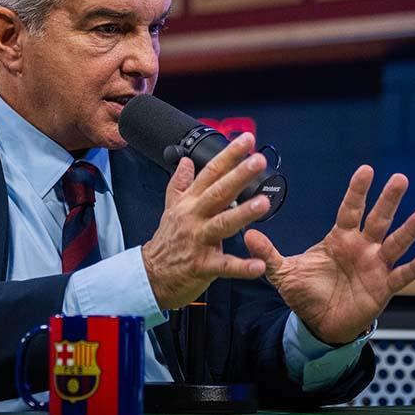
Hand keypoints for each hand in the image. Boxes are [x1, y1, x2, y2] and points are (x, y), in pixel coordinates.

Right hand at [141, 133, 270, 309]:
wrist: (152, 274)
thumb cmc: (167, 240)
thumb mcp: (170, 207)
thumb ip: (180, 183)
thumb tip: (186, 161)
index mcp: (190, 202)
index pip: (210, 172)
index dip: (229, 155)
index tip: (246, 140)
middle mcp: (194, 217)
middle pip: (218, 192)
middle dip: (238, 176)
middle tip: (257, 161)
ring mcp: (198, 241)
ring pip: (222, 224)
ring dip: (242, 214)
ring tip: (263, 203)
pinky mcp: (202, 265)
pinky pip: (224, 266)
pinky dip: (241, 266)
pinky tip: (258, 265)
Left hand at [244, 166, 414, 344]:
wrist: (319, 324)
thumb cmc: (306, 293)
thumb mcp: (284, 273)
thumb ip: (269, 254)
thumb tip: (248, 234)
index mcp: (340, 238)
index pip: (350, 209)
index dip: (357, 191)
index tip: (366, 170)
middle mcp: (362, 247)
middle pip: (378, 219)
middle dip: (388, 200)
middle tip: (400, 179)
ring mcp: (375, 266)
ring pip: (395, 243)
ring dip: (409, 230)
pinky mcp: (383, 288)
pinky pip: (401, 276)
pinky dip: (414, 268)